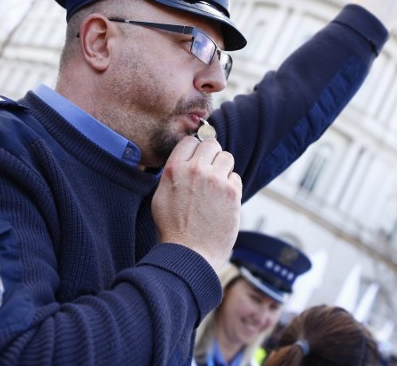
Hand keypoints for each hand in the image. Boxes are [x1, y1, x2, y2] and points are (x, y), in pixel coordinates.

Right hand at [151, 136, 241, 270]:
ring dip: (223, 169)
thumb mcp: (161, 197)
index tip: (197, 158)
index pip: (190, 141)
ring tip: (216, 187)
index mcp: (175, 170)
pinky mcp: (232, 193)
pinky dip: (231, 187)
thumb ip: (173, 175)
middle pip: (211, 144)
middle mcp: (196, 170)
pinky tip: (222, 201)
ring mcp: (216, 180)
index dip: (195, 149)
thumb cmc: (173, 229)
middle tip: (209, 171)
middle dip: (211, 155)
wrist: (189, 254)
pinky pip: (236, 178)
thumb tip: (185, 161)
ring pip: (227, 157)